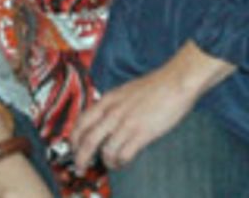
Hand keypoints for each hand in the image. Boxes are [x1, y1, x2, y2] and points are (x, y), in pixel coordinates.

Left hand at [71, 43, 232, 171]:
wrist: (175, 82)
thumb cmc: (154, 86)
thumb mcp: (125, 91)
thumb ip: (113, 104)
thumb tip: (105, 118)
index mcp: (108, 100)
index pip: (81, 121)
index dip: (74, 138)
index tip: (73, 148)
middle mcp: (113, 112)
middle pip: (87, 139)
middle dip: (81, 157)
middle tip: (81, 167)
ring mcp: (126, 123)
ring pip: (105, 150)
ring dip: (105, 162)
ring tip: (110, 165)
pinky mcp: (141, 133)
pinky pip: (123, 154)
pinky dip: (120, 163)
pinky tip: (122, 163)